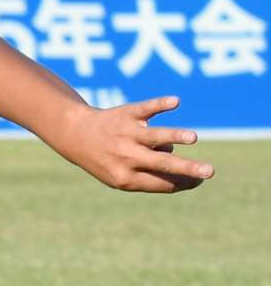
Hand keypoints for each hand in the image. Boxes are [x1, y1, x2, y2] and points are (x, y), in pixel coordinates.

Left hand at [63, 96, 213, 192]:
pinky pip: (145, 108)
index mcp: (125, 178)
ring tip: (193, 138)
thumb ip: (151, 175)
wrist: (76, 136)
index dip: (183, 182)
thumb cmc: (107, 159)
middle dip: (186, 169)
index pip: (161, 183)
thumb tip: (185, 171)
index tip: (201, 180)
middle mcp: (126, 157)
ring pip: (154, 136)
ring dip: (174, 136)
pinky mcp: (126, 114)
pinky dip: (160, 104)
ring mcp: (126, 134)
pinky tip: (175, 102)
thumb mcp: (121, 176)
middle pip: (162, 165)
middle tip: (210, 172)